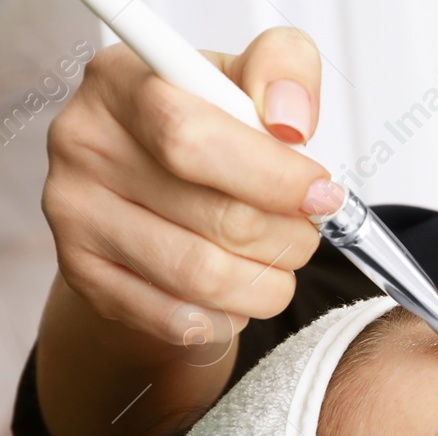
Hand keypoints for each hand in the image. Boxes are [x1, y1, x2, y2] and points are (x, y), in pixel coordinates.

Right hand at [43, 27, 330, 348]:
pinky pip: (183, 321)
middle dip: (290, 236)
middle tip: (304, 230)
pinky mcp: (84, 274)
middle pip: (219, 219)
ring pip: (207, 278)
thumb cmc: (209, 133)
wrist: (151, 190)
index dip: (276, 178)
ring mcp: (76, 213)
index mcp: (123, 83)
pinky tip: (237, 291)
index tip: (320, 193)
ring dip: (269, 281)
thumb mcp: (250, 81)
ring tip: (278, 261)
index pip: (194, 140)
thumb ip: (285, 72)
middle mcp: (86, 144)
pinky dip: (231, 315)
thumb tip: (290, 120)